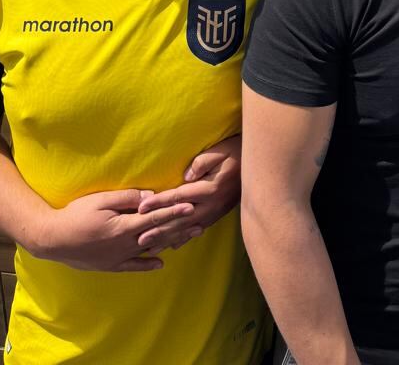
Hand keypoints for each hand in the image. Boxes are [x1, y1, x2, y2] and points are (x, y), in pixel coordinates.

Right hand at [34, 189, 194, 271]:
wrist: (52, 239)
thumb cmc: (76, 215)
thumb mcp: (100, 200)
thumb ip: (127, 198)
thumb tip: (150, 195)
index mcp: (124, 226)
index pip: (155, 218)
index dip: (174, 211)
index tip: (191, 206)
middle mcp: (125, 244)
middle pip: (158, 234)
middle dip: (179, 227)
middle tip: (200, 222)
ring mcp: (118, 256)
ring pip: (150, 249)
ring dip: (170, 243)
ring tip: (187, 238)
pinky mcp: (110, 264)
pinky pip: (133, 265)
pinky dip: (147, 264)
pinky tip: (160, 262)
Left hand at [135, 135, 241, 250]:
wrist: (260, 166)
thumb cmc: (237, 153)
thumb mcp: (220, 151)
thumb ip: (202, 162)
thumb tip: (186, 176)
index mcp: (209, 189)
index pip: (178, 197)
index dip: (159, 202)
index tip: (141, 207)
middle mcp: (210, 205)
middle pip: (179, 219)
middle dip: (158, 229)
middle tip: (139, 238)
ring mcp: (214, 213)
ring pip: (186, 229)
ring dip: (167, 238)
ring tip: (150, 247)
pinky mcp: (216, 215)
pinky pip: (196, 230)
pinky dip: (183, 239)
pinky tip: (173, 246)